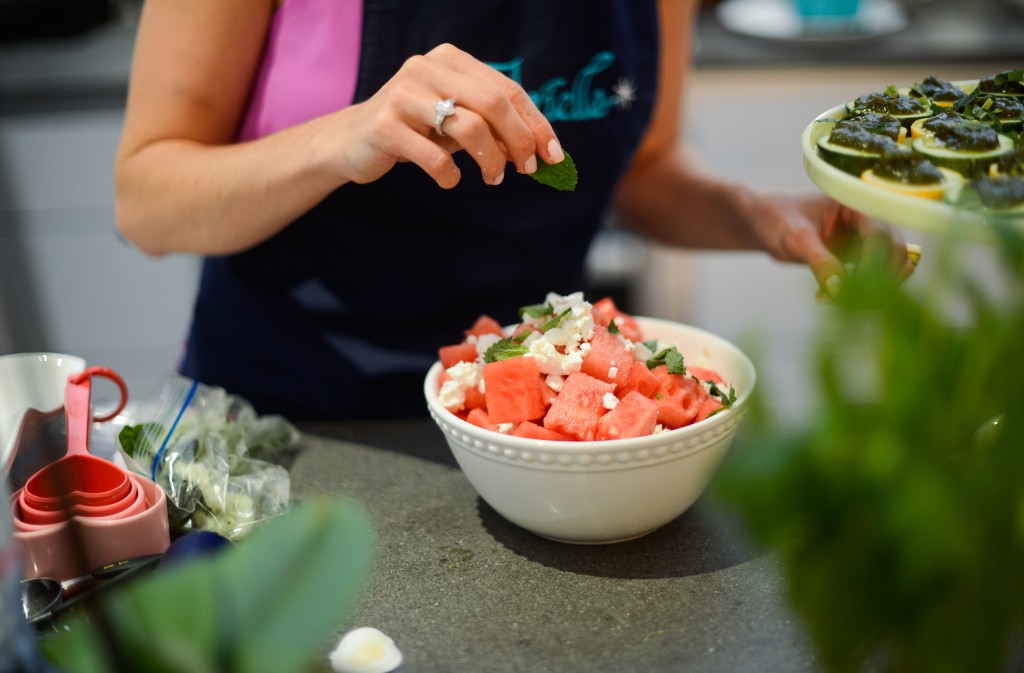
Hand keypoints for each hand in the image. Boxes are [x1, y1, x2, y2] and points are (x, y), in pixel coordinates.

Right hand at [332, 43, 563, 188]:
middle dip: (518, 141)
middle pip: (493, 103)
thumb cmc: (416, 132)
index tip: (553, 155)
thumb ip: (493, 126)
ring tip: (493, 178)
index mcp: (450, 60)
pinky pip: (434, 157)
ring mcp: (403, 94)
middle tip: (526, 169)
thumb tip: (541, 152)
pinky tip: (450, 181)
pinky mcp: (385, 125)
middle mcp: (426, 68)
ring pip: (468, 126)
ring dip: (491, 160)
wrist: (352, 142)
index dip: (535, 124)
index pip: (507, 89)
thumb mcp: (456, 121)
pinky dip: (450, 176)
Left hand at [754, 193, 912, 299]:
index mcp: (857, 205)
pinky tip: (831, 297)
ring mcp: (867, 240)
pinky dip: (863, 293)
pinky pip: (876, 279)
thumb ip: (819, 261)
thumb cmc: (778, 219)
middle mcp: (869, 221)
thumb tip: (841, 289)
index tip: (851, 287)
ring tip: (834, 300)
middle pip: (896, 254)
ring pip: (892, 270)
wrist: (767, 222)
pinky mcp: (861, 258)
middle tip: (845, 301)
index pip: (880, 236)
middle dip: (878, 282)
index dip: (872, 264)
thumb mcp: (795, 239)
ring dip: (873, 291)